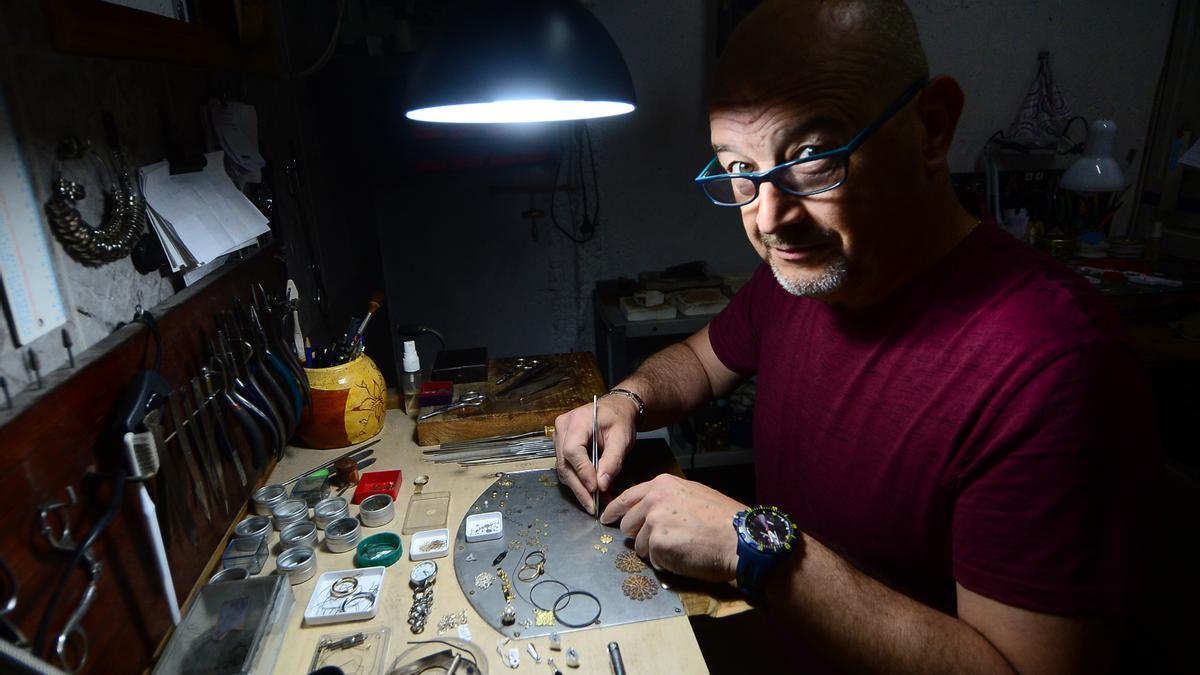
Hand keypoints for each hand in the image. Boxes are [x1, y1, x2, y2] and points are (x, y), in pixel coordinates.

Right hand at [553, 396, 637, 513]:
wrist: (616, 409)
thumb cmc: (620, 420)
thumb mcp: (622, 439)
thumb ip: (612, 461)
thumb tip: (602, 486)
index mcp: (577, 421)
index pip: (573, 450)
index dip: (582, 471)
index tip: (595, 489)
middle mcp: (562, 428)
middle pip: (564, 463)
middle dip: (579, 487)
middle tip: (593, 506)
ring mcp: (559, 437)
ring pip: (563, 469)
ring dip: (578, 488)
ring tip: (594, 503)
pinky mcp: (561, 446)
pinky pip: (566, 467)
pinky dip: (578, 482)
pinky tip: (590, 493)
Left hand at [601, 474, 744, 582]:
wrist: (740, 537)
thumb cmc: (723, 518)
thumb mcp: (693, 494)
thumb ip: (667, 499)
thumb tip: (649, 512)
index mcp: (661, 485)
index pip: (626, 498)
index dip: (614, 511)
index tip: (606, 519)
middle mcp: (653, 500)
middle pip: (628, 524)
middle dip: (639, 536)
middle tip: (660, 541)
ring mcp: (653, 522)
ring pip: (639, 545)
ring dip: (655, 551)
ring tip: (681, 547)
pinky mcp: (657, 544)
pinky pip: (653, 559)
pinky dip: (666, 562)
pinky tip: (684, 556)